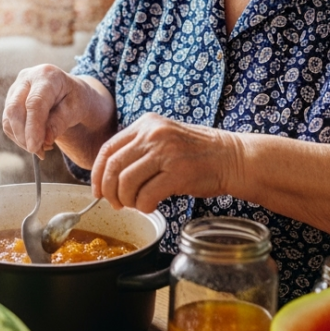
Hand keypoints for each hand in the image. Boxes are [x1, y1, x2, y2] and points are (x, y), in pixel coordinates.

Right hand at [2, 65, 104, 156]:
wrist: (69, 93)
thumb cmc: (75, 99)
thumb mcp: (76, 109)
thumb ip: (60, 122)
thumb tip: (44, 141)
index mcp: (46, 75)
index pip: (34, 103)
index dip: (33, 127)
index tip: (34, 147)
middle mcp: (27, 78)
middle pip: (15, 109)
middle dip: (24, 135)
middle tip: (40, 152)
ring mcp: (15, 88)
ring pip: (8, 118)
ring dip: (22, 139)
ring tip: (43, 147)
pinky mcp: (10, 101)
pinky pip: (8, 124)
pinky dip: (19, 137)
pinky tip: (35, 141)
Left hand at [93, 113, 242, 212]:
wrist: (232, 157)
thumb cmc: (198, 153)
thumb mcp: (164, 139)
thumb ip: (139, 149)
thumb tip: (109, 176)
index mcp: (146, 124)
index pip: (108, 148)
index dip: (97, 173)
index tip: (97, 190)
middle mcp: (153, 134)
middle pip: (113, 167)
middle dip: (109, 191)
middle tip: (115, 204)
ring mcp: (166, 152)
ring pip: (126, 182)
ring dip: (126, 200)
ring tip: (136, 205)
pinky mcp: (178, 172)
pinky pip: (146, 195)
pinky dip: (143, 206)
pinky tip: (150, 206)